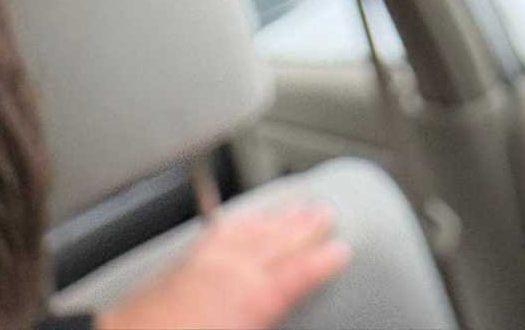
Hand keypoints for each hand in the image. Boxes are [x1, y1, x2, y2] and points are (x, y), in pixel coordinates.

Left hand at [97, 202, 351, 329]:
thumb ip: (266, 320)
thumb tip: (282, 315)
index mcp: (249, 299)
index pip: (296, 274)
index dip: (322, 261)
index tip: (342, 248)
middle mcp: (229, 273)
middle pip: (276, 242)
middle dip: (303, 226)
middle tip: (325, 211)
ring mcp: (204, 264)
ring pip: (250, 230)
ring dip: (275, 217)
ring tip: (295, 206)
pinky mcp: (182, 264)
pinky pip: (219, 232)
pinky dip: (238, 222)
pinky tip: (242, 218)